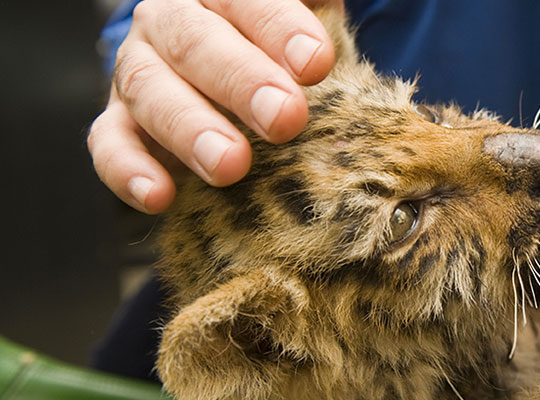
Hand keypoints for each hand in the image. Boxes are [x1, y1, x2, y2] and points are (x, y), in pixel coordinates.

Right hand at [88, 0, 341, 213]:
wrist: (230, 75)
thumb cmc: (282, 50)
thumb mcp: (306, 21)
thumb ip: (318, 13)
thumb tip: (336, 27)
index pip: (247, 1)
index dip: (281, 29)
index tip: (317, 64)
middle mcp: (169, 23)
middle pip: (195, 42)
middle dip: (241, 81)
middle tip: (285, 118)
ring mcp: (137, 72)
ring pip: (149, 91)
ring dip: (190, 129)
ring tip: (231, 165)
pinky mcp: (119, 123)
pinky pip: (109, 144)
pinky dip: (128, 171)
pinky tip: (160, 196)